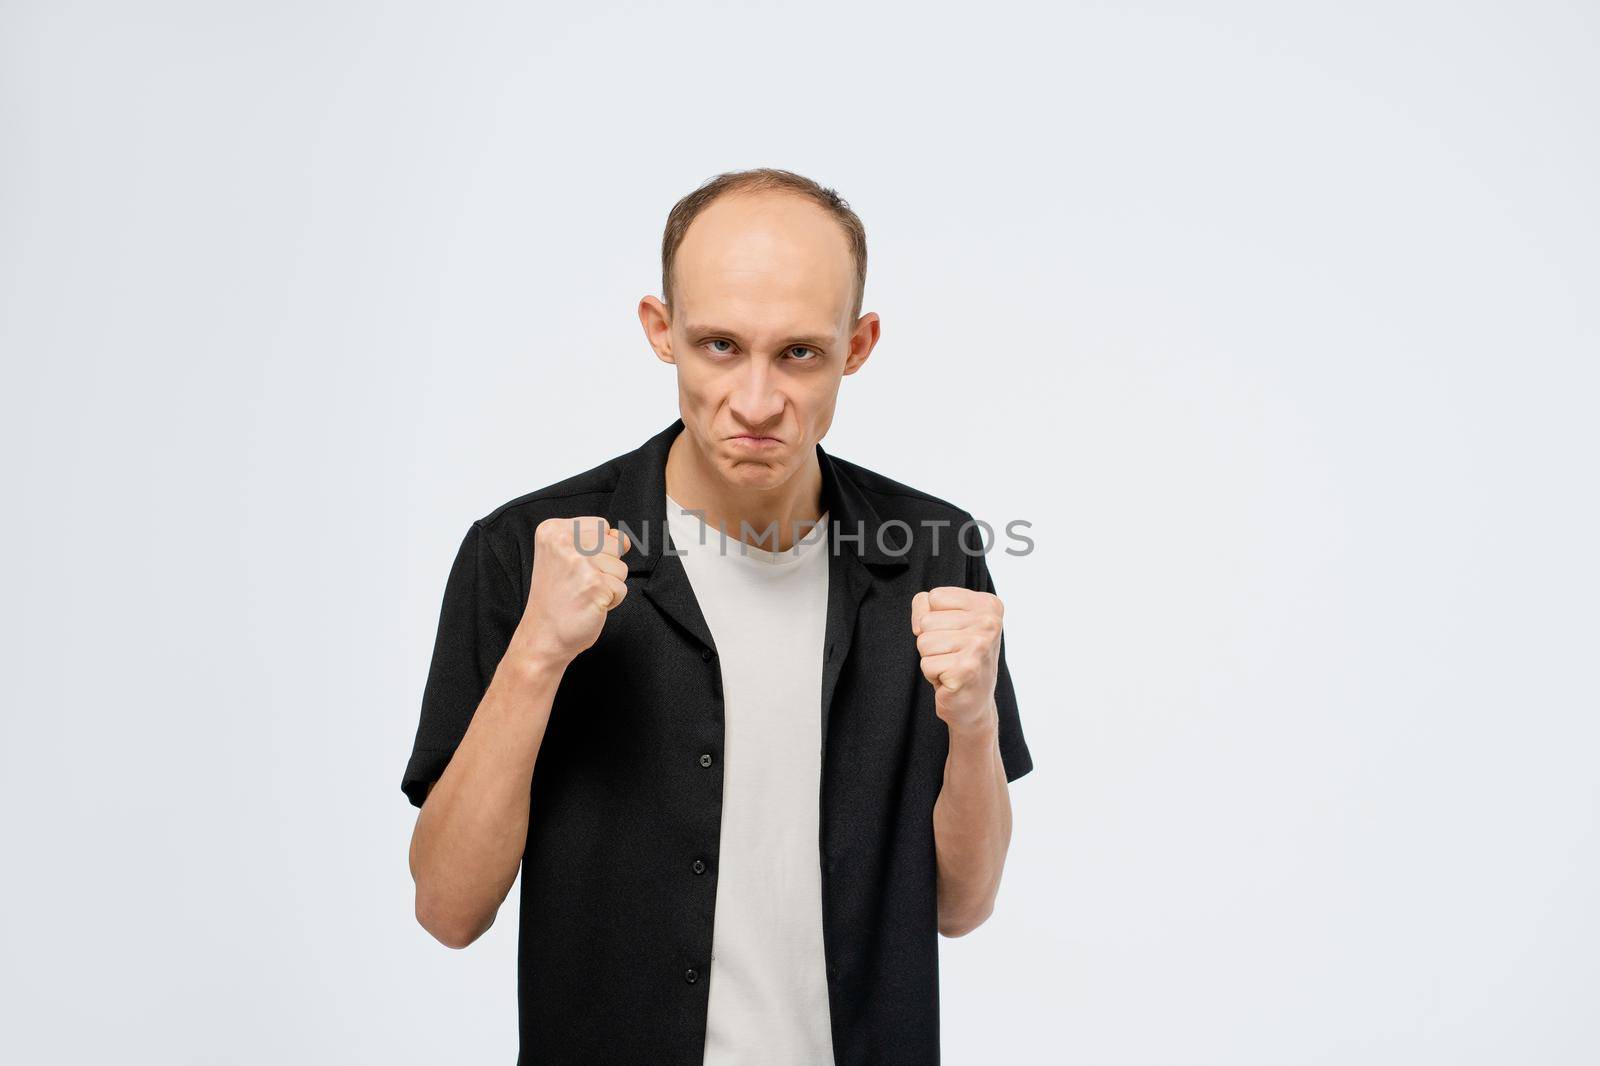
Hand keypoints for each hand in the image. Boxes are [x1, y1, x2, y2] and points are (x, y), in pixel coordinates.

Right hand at [509, 516, 631, 667]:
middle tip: (579, 583)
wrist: (542, 635)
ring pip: (621, 567)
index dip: (597, 549)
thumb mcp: (564, 556)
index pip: (601, 526)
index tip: (574, 567)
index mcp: (553, 530)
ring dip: (609, 585)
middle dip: (606, 567)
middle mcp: (564, 542)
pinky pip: (621, 589)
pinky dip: (610, 601)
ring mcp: (580, 563)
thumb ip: (594, 540)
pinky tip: (588, 605)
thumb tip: (625, 540)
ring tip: (583, 594)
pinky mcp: (595, 585)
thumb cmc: (556, 598)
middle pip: (615, 544)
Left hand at [911, 585, 1003, 735]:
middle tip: (952, 655)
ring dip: (931, 658)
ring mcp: (979, 645)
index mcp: (988, 605)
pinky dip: (932, 675)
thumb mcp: (947, 622)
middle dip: (931, 641)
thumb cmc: (959, 658)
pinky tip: (950, 679)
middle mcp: (989, 622)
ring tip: (950, 666)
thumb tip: (919, 623)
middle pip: (926, 621)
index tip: (953, 634)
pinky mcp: (966, 669)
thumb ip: (926, 607)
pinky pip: (926, 664)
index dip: (934, 619)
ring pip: (923, 642)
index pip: (934, 597)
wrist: (975, 703)